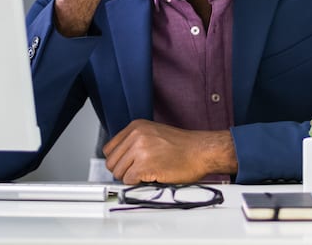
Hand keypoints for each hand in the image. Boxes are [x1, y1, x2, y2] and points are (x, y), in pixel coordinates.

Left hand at [102, 120, 237, 183]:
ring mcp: (140, 150)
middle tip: (137, 173)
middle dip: (123, 171)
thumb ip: (135, 141)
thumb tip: (121, 158)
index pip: (109, 148)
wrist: (202, 151)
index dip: (117, 160)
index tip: (125, 165)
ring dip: (130, 178)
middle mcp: (136, 136)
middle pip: (111, 162)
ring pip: (118, 173)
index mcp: (136, 126)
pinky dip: (137, 184)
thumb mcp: (154, 133)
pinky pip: (129, 181)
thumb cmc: (183, 146)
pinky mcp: (145, 165)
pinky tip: (150, 177)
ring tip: (147, 174)